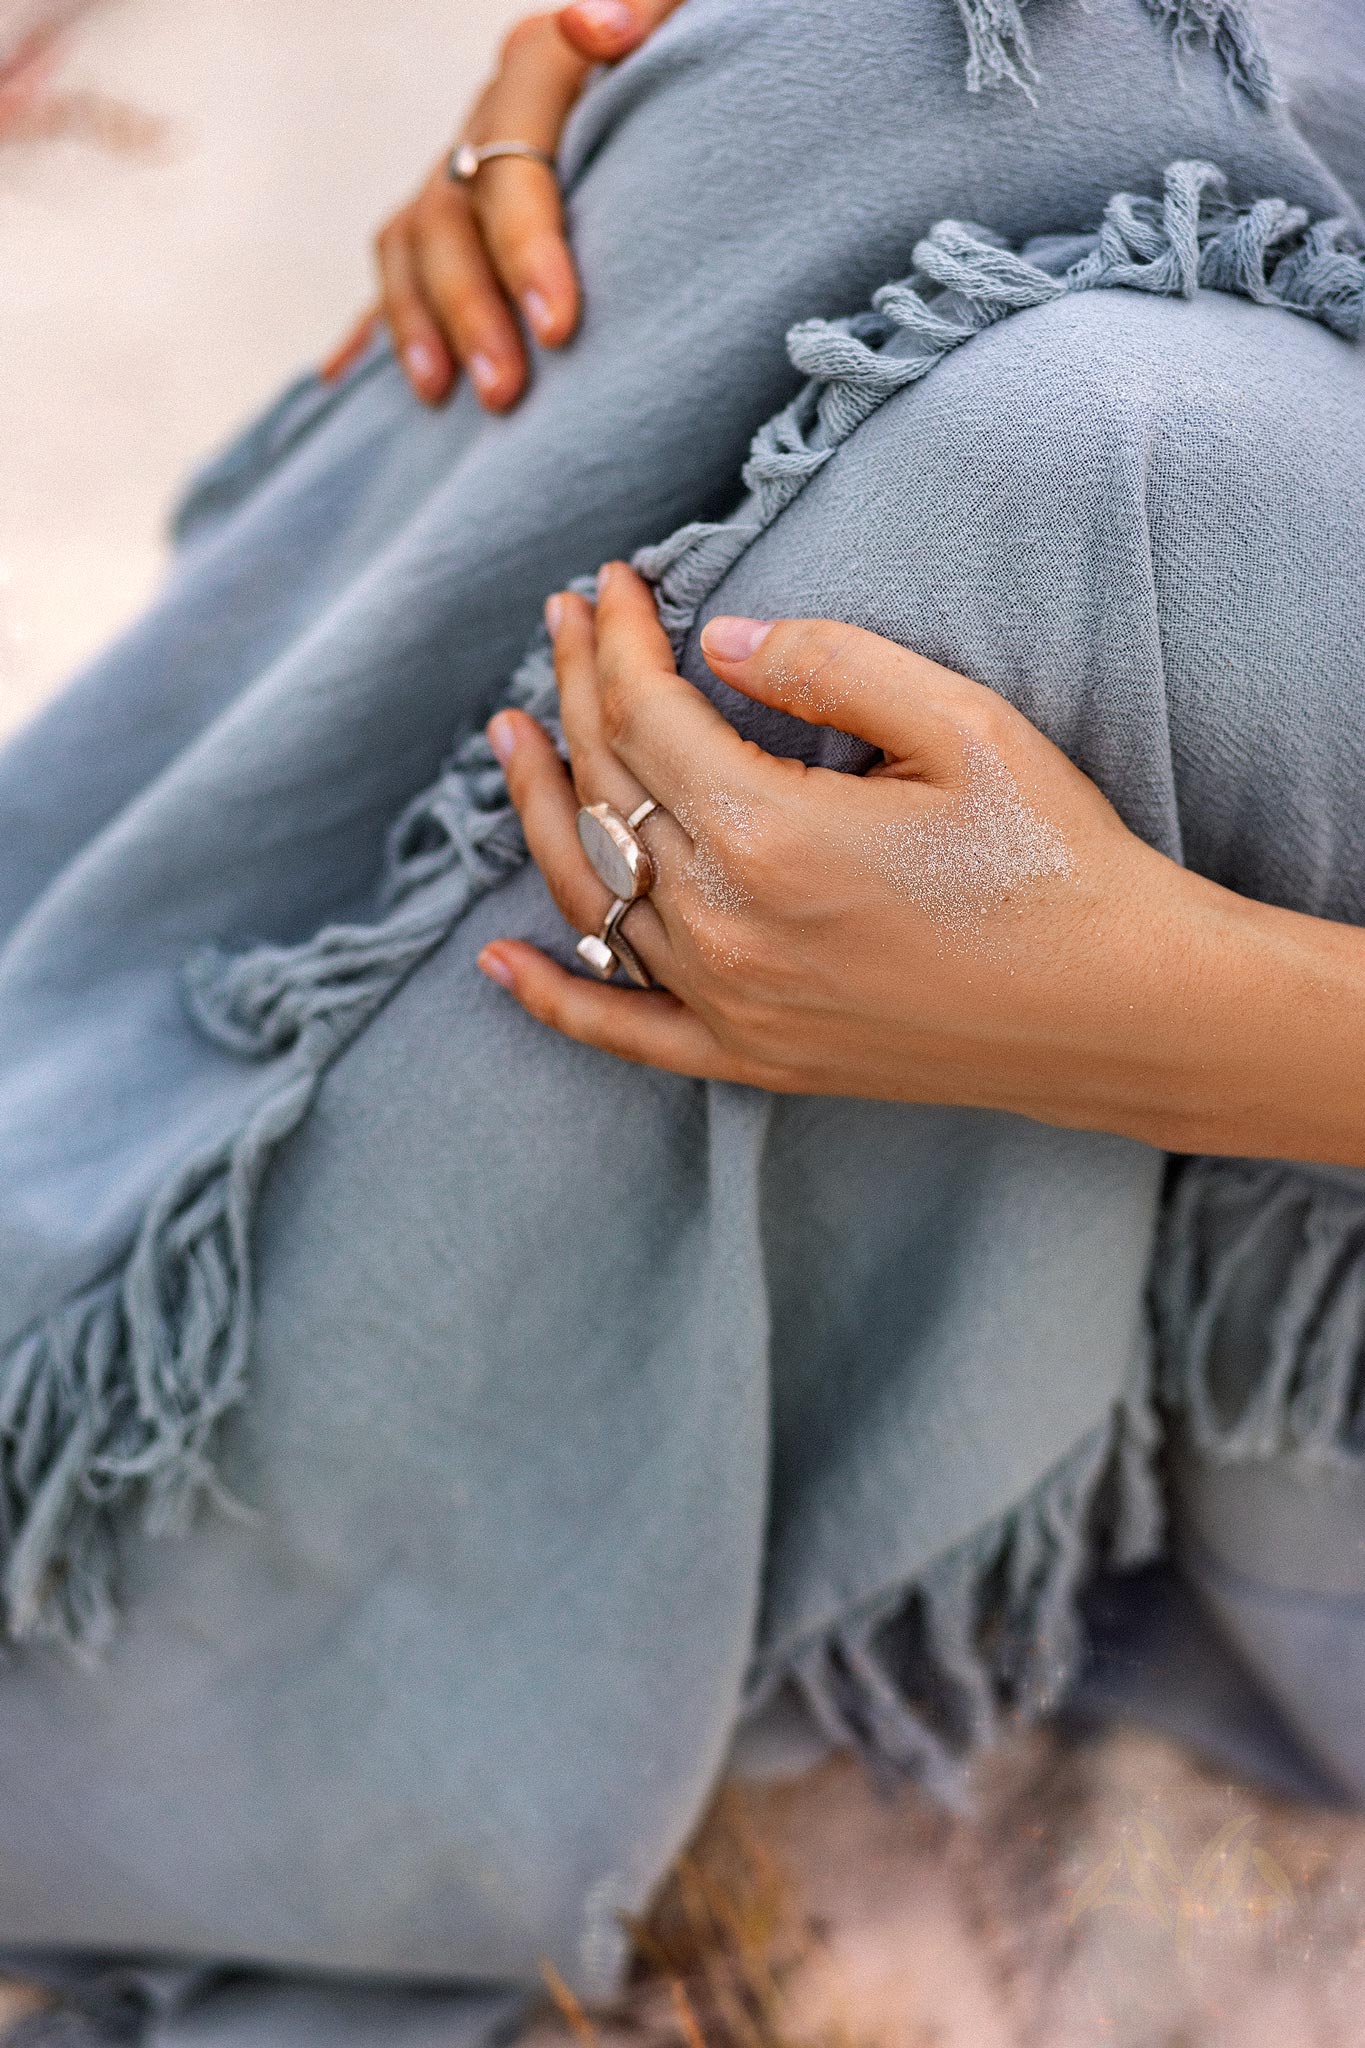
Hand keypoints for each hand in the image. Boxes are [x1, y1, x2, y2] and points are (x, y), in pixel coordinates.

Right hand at [322, 2, 686, 409]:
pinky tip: (339, 380)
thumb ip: (644, 8)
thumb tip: (593, 27)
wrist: (661, 68)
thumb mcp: (678, 11)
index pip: (515, 160)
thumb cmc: (686, 55)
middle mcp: (487, 116)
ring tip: (440, 397)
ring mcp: (460, 167)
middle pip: (452, 215)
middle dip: (472, 310)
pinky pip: (397, 270)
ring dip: (419, 326)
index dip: (528, 246)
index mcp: (539, 66)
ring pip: (414, 246)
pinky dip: (374, 325)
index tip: (560, 326)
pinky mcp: (450, 216)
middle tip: (505, 392)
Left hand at [477, 564, 1195, 1126]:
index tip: (612, 583)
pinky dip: (553, 1000)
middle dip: (576, 691)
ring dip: (543, 804)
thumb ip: (828, 667)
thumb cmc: (1056, 860)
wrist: (1120, 1011)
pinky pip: (622, 1032)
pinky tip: (498, 962)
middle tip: (563, 622)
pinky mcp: (752, 1058)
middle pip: (606, 789)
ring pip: (588, 891)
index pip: (647, 713)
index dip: (617, 639)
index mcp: (770, 834)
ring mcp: (730, 1004)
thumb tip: (716, 641)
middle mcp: (725, 927)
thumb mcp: (963, 727)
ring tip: (512, 733)